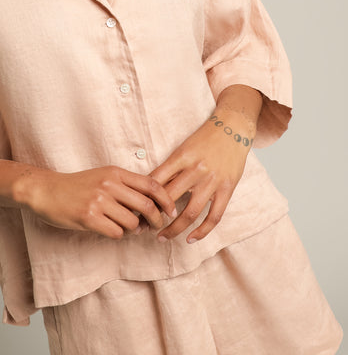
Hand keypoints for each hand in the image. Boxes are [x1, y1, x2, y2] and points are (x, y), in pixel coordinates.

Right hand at [23, 166, 177, 239]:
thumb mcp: (102, 176)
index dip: (166, 199)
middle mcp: (109, 185)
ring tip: (125, 227)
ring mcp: (99, 201)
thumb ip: (125, 185)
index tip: (171, 210)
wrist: (46, 190)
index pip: (151, 184)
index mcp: (115, 172)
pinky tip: (110, 229)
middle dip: (155, 220)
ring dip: (133, 230)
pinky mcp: (89, 218)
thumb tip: (151, 203)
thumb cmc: (77, 185)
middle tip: (155, 226)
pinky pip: (116, 233)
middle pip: (147, 205)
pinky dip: (117, 235)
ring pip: (132, 223)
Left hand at [149, 108, 255, 243]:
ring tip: (161, 237)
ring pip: (189, 212)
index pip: (155, 182)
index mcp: (180, 157)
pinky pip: (214, 216)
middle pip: (168, 199)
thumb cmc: (203, 138)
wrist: (233, 127)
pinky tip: (190, 239)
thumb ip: (170, 168)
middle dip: (152, 216)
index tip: (132, 209)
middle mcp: (195, 170)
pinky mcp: (227, 189)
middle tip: (140, 227)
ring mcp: (212, 181)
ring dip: (173, 229)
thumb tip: (149, 188)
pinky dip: (202, 231)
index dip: (142, 198)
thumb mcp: (182, 148)